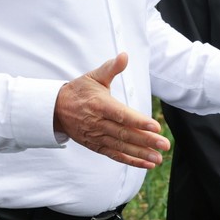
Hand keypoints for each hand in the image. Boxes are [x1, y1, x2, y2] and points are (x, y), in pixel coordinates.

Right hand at [53, 53, 169, 169]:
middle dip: (146, 140)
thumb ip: (111, 68)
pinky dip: (130, 160)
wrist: (55, 109)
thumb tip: (124, 55)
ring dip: (140, 154)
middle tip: (164, 144)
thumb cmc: (78, 91)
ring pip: (121, 147)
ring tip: (158, 158)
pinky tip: (146, 164)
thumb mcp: (93, 77)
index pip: (121, 115)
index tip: (155, 127)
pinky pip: (114, 155)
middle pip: (124, 133)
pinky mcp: (95, 145)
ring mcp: (96, 136)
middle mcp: (97, 123)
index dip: (138, 121)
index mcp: (99, 105)